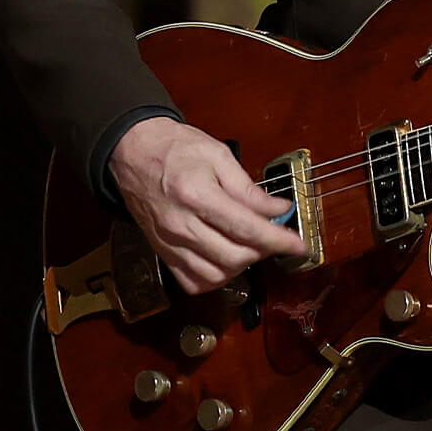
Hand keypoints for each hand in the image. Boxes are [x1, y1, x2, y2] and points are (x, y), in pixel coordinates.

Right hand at [107, 117, 307, 293]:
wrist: (132, 151)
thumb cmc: (175, 148)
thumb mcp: (218, 155)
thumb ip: (248, 188)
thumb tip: (278, 209)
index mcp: (197, 195)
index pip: (246, 228)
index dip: (278, 240)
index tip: (299, 244)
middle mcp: (181, 225)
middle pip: (233, 256)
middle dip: (262, 252)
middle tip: (273, 237)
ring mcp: (168, 242)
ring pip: (214, 275)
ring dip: (241, 266)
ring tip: (250, 245)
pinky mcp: (161, 252)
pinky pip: (192, 282)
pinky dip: (215, 278)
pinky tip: (225, 260)